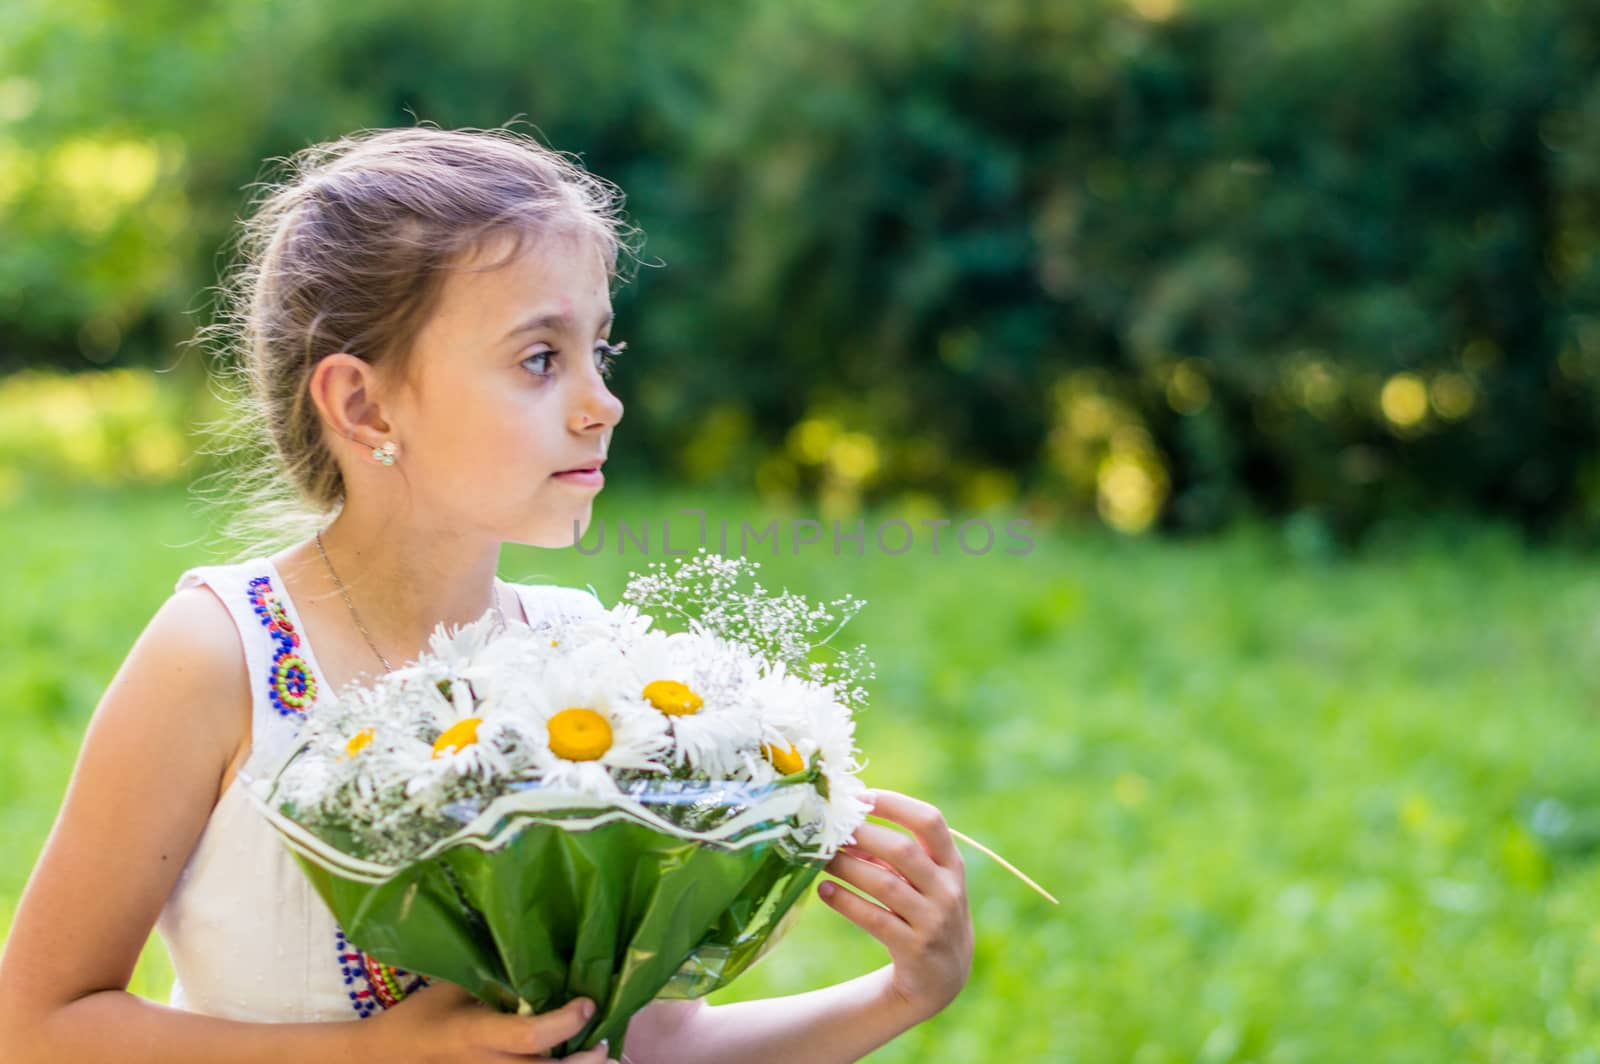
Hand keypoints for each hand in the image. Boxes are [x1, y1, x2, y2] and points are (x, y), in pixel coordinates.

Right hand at [364, 980, 618, 1062]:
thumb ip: (496, 980)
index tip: (588, 1003)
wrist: (383, 1060)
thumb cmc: (419, 1017)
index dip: (566, 1022)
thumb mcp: (453, 989)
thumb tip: (543, 956)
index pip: (529, 1036)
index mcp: (475, 1035)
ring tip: (595, 1055)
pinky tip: (566, 1061)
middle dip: (584, 1063)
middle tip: (604, 1041)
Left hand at [819, 789, 973, 1022]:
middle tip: (831, 829)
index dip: (895, 804)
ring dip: (847, 867)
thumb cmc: (925, 912)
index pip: (929, 821)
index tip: (861, 797)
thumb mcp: (923, 881)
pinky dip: (846, 902)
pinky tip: (825, 890)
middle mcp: (948, 889)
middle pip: (903, 850)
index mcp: (951, 864)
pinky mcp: (914, 949)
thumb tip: (846, 826)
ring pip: (885, 884)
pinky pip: (874, 919)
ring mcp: (933, 920)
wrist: (943, 977)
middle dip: (862, 835)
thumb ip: (893, 855)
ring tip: (821, 858)